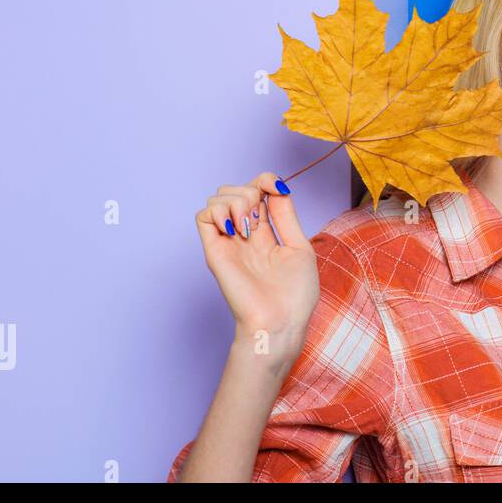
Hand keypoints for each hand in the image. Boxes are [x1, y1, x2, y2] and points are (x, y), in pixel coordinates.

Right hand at [194, 172, 317, 356]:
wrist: (280, 321)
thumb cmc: (295, 294)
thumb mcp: (299, 246)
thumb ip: (285, 216)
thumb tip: (277, 187)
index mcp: (267, 232)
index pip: (258, 190)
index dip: (266, 180)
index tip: (276, 188)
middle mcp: (245, 233)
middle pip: (237, 188)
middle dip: (251, 190)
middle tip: (261, 219)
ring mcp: (228, 241)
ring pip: (218, 197)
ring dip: (236, 201)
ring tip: (247, 227)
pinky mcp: (214, 251)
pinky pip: (202, 216)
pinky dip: (217, 212)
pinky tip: (234, 228)